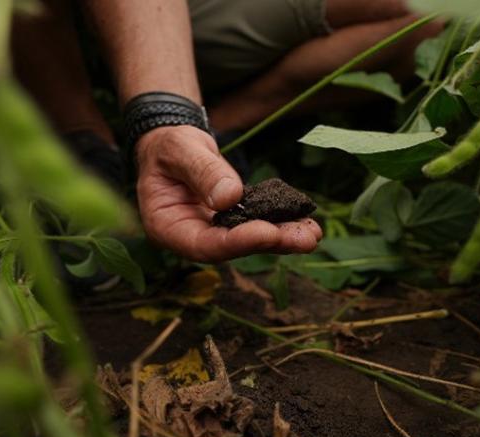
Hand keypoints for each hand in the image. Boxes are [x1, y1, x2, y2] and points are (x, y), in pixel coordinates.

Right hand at [135, 126, 321, 261]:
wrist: (173, 145)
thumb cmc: (169, 147)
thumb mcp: (180, 149)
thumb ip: (202, 171)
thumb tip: (231, 196)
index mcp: (166, 226)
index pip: (204, 244)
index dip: (238, 242)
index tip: (269, 232)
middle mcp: (191, 237)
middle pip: (232, 248)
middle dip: (271, 242)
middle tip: (306, 238)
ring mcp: (212, 233)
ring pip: (249, 241)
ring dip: (283, 238)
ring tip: (313, 233)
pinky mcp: (231, 224)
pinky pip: (256, 226)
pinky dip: (281, 224)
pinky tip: (306, 222)